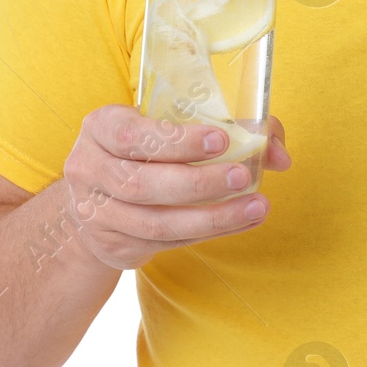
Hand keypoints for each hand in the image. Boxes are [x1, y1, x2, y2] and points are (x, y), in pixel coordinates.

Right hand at [61, 105, 291, 270]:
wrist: (98, 196)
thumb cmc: (149, 147)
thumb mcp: (173, 123)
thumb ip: (231, 126)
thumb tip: (278, 151)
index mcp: (101, 126)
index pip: (133, 134)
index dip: (178, 140)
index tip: (222, 140)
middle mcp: (88, 168)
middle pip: (142, 183)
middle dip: (199, 183)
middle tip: (243, 177)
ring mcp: (95, 212)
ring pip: (153, 222)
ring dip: (210, 218)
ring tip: (255, 207)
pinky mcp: (112, 244)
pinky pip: (162, 243)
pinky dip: (206, 234)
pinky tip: (239, 222)